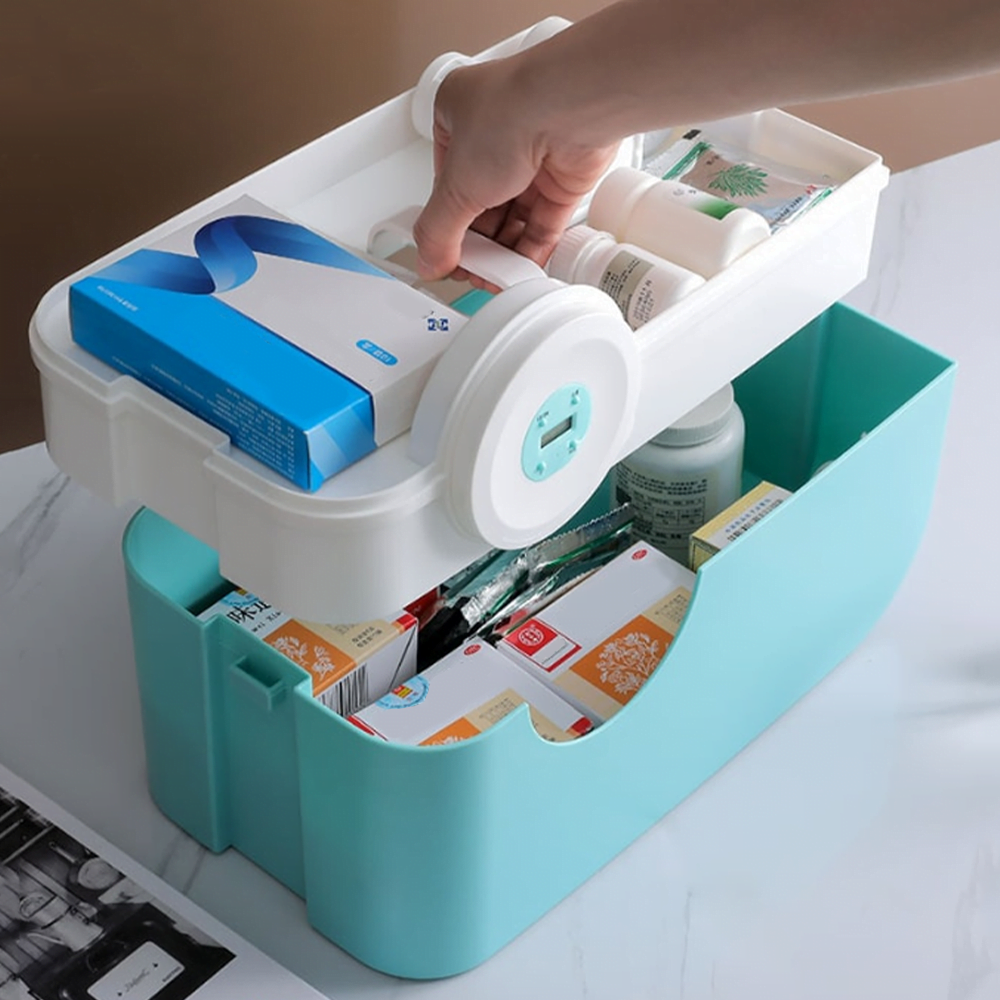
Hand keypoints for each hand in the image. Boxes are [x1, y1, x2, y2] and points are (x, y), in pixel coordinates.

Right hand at [413, 56, 620, 281]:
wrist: (572, 108)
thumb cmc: (512, 115)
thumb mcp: (455, 184)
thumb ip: (438, 230)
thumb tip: (430, 261)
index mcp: (458, 117)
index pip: (445, 183)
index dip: (445, 223)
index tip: (443, 255)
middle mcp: (498, 133)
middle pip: (480, 204)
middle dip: (477, 242)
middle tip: (471, 270)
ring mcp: (533, 154)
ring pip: (513, 215)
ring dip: (504, 250)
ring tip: (495, 276)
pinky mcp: (564, 176)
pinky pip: (544, 221)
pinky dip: (532, 248)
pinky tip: (521, 269)